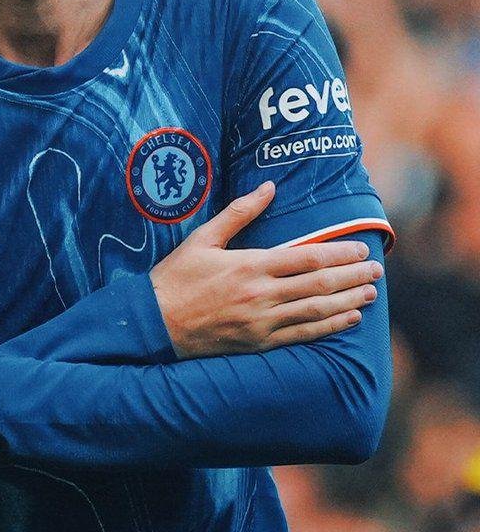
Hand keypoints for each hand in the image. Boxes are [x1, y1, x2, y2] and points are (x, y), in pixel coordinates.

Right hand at [149, 181, 382, 358]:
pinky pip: (303, 335)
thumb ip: (238, 213)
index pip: (308, 257)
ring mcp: (262, 322)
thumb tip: (268, 188)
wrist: (154, 325)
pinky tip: (348, 318)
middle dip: (353, 275)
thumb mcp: (202, 239)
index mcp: (250, 266)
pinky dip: (330, 327)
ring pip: (317, 310)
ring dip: (349, 300)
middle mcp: (262, 295)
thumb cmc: (175, 279)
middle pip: (320, 283)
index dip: (340, 252)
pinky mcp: (258, 343)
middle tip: (377, 269)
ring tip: (371, 292)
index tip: (360, 248)